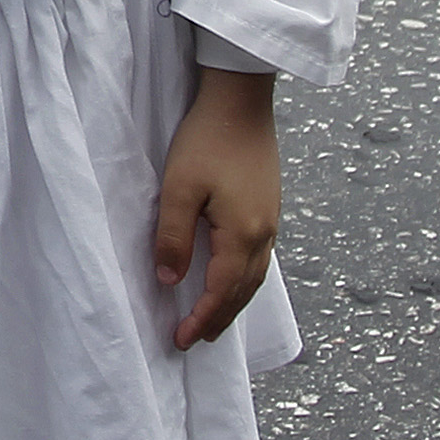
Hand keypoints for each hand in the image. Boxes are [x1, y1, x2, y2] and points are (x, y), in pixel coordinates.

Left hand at [155, 66, 279, 349]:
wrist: (242, 99)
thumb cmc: (207, 139)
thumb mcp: (179, 187)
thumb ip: (173, 236)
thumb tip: (169, 281)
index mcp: (243, 234)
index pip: (222, 291)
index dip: (202, 318)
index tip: (181, 340)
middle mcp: (263, 233)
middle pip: (243, 291)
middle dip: (219, 318)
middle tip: (196, 340)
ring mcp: (270, 220)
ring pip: (254, 276)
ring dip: (233, 301)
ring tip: (213, 318)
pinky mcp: (268, 206)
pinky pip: (259, 257)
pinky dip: (244, 279)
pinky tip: (232, 277)